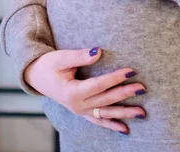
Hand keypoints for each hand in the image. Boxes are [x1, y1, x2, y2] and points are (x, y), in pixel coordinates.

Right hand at [24, 47, 146, 134]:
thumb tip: (98, 51)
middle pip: (106, 100)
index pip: (99, 85)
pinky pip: (99, 121)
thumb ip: (80, 56)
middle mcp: (77, 105)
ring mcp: (80, 111)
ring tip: (142, 112)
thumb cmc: (49, 65)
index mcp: (72, 92)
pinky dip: (112, 125)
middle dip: (126, 94)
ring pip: (106, 114)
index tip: (131, 71)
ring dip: (124, 113)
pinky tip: (125, 129)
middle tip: (143, 88)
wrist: (36, 76)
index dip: (116, 78)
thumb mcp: (62, 58)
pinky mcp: (81, 112)